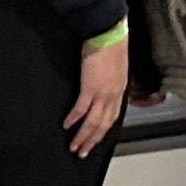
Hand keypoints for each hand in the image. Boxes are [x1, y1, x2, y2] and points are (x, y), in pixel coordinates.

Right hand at [65, 31, 132, 157]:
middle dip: (92, 141)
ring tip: (74, 146)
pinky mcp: (90, 87)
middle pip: (103, 125)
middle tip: (83, 153)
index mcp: (119, 90)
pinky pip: (81, 109)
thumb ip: (110, 79)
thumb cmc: (111, 45)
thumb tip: (103, 86)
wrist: (108, 32)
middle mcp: (113, 95)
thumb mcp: (115, 66)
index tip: (95, 141)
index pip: (112, 117)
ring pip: (93, 122)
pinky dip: (74, 119)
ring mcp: (102, 92)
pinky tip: (66, 125)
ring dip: (83, 136)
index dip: (103, 131)